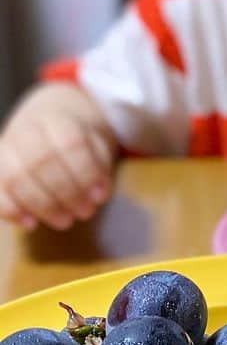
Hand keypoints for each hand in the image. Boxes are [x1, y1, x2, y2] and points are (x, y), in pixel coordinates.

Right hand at [0, 86, 114, 230]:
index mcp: (58, 119)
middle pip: (40, 161)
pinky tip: (30, 224)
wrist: (48, 119)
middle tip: (84, 213)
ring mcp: (6, 148)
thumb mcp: (97, 143)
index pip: (70, 144)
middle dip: (65, 193)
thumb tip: (98, 195)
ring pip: (15, 177)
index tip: (99, 198)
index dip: (85, 174)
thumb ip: (100, 166)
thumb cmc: (78, 138)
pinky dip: (10, 210)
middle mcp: (26, 130)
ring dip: (41, 205)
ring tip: (65, 221)